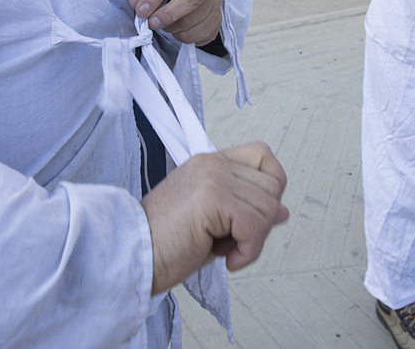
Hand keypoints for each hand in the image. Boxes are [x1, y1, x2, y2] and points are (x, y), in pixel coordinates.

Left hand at [129, 0, 222, 45]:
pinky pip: (198, 35)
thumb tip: (136, 2)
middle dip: (168, 15)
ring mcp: (215, 2)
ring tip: (165, 23)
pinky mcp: (218, 20)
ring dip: (172, 28)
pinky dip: (183, 36)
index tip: (141, 10)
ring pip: (192, 22)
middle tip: (151, 23)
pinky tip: (179, 28)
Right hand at [140, 142, 288, 294]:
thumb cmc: (163, 243)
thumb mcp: (211, 222)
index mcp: (210, 163)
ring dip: (254, 240)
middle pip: (273, 185)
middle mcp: (213, 164)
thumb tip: (282, 211)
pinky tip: (227, 259)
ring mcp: (212, 177)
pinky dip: (249, 251)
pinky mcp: (211, 198)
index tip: (254, 216)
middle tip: (234, 240)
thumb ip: (246, 209)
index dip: (270, 187)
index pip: (263, 155)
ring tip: (224, 249)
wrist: (131, 255)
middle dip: (263, 221)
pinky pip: (256, 226)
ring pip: (269, 207)